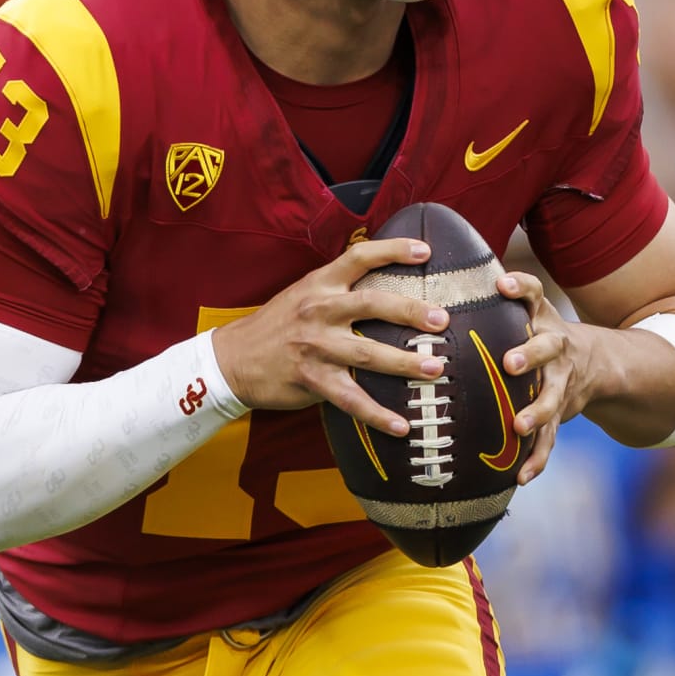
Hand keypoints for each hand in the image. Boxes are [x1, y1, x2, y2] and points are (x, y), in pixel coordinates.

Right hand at [212, 236, 448, 435]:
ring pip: (368, 353)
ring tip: (435, 368)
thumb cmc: (275, 327)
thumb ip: (337, 290)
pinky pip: (351, 400)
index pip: (359, 257)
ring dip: (405, 362)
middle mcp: (319, 311)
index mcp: (319, 285)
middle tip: (442, 320)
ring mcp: (316, 346)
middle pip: (373, 304)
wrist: (232, 359)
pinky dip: (378, 415)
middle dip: (411, 311)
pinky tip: (402, 425)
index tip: (425, 251)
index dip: (393, 249)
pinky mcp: (312, 380)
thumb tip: (383, 289)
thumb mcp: (302, 295)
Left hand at [498, 271, 587, 481]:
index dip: (521, 286)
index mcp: (541, 319)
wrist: (598, 363)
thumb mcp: (528, 314)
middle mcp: (555, 347)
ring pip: (552, 397)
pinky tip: (521, 478)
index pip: (533, 294)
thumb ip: (491, 305)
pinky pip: (551, 438)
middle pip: (547, 346)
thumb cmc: (539, 336)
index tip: (502, 282)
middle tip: (509, 363)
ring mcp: (560, 382)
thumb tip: (429, 289)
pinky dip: (538, 459)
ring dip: (536, 411)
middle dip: (529, 354)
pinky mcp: (561, 413)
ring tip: (519, 426)